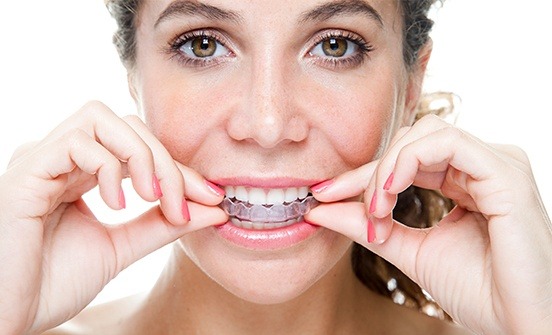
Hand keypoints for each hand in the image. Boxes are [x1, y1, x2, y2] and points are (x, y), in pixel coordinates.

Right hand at [0, 101, 227, 334]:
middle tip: (183, 203)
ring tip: (151, 197)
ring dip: (140, 155)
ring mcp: (41, 160)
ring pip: (101, 119)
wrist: (8, 316)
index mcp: (81, 173)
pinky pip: (75, 142)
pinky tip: (117, 204)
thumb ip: (163, 224)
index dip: (179, 168)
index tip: (211, 197)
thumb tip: (214, 209)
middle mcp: (61, 159)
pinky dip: (107, 167)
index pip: (139, 147)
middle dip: (165, 160)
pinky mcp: (26, 172)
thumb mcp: (122, 248)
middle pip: (126, 125)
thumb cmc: (52, 283)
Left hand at [306, 115, 551, 333]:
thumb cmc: (478, 291)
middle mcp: (480, 166)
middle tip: (344, 202)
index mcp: (464, 180)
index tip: (323, 193)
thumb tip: (321, 210)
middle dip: (370, 170)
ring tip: (376, 207)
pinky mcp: (505, 172)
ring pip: (425, 134)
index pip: (404, 159)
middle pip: (410, 141)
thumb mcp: (409, 251)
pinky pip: (447, 143)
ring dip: (387, 168)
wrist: (518, 324)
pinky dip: (409, 160)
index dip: (361, 174)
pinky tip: (390, 191)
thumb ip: (369, 226)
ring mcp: (495, 164)